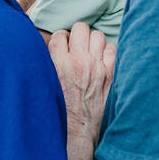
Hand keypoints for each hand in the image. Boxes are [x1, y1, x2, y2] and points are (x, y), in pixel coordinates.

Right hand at [48, 22, 113, 148]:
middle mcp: (79, 62)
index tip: (62, 46)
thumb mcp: (46, 84)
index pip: (59, 35)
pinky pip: (112, 49)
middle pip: (80, 28)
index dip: (61, 39)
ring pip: (98, 35)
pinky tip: (102, 60)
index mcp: (59, 64)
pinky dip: (107, 52)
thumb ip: (48, 65)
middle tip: (77, 45)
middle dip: (77, 35)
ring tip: (90, 51)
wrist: (77, 131)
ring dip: (93, 41)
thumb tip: (49, 50)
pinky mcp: (110, 74)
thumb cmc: (58, 110)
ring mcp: (97, 67)